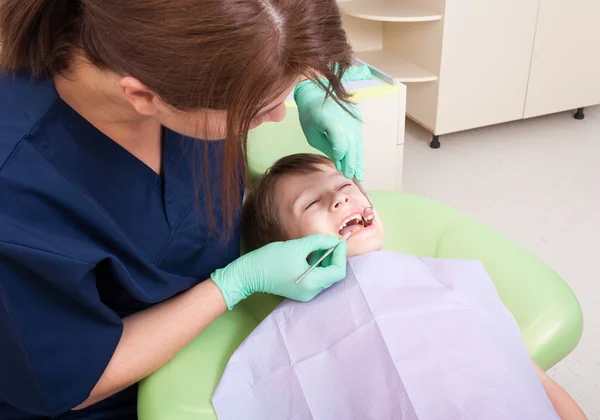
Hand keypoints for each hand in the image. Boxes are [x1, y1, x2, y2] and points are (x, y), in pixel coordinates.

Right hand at [211, 234, 347, 308]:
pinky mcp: (299, 290)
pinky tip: (308, 254)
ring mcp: (305, 293)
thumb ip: (319, 242)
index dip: (340, 255)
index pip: (338, 271)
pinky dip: (315, 265)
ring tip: (315, 246)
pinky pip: (315, 278)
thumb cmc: (270, 260)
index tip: (337, 241)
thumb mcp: (297, 246)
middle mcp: (311, 292)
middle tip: (327, 241)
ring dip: (324, 260)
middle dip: (332, 256)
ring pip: (324, 275)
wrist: (248, 273)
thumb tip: (334, 240)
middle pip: (332, 274)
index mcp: (312, 283)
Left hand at [294, 80, 363, 180]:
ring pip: (358, 142)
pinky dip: (357, 149)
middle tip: (354, 177)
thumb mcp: (312, 134)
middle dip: (352, 163)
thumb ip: (327, 147)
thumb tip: (339, 161)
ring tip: (360, 173)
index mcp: (332, 121)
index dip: (341, 158)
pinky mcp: (356, 118)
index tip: (339, 167)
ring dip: (358, 159)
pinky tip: (358, 161)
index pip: (341, 145)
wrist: (315, 91)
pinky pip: (358, 137)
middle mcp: (346, 119)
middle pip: (352, 146)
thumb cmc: (309, 113)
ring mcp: (353, 118)